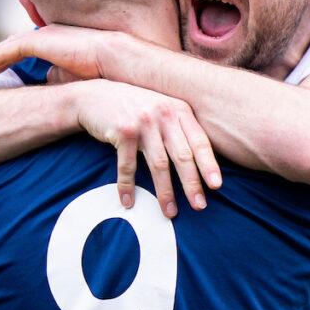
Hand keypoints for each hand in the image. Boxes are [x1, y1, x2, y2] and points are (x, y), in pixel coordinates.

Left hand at [0, 25, 122, 80]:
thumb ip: (60, 73)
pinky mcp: (38, 43)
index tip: (3, 60)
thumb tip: (47, 77)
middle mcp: (48, 33)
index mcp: (58, 39)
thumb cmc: (103, 68)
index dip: (15, 51)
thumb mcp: (77, 72)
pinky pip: (9, 52)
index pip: (31, 45)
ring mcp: (42, 36)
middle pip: (16, 43)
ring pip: (9, 47)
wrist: (114, 58)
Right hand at [75, 80, 221, 216]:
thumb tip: (202, 162)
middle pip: (182, 156)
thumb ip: (179, 128)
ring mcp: (143, 122)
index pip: (199, 141)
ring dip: (165, 192)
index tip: (216, 186)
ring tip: (170, 212)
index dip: (209, 165)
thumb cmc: (133, 108)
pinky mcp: (122, 131)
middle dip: (192, 184)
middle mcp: (163, 113)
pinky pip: (128, 165)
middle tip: (199, 206)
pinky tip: (129, 201)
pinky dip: (128, 186)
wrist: (93, 96)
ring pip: (158, 165)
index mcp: (178, 109)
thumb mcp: (160, 110)